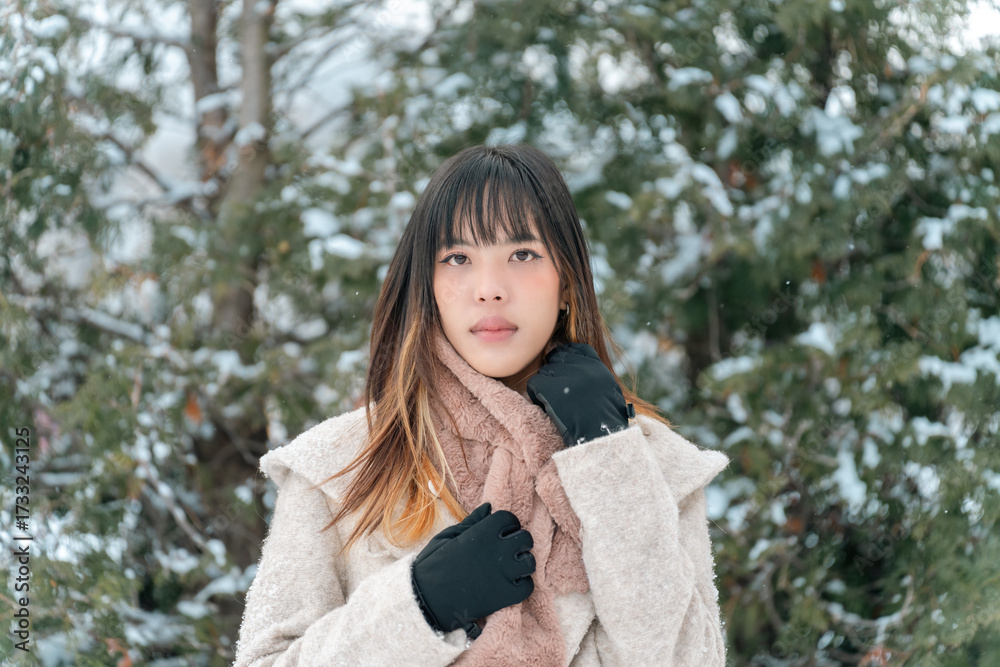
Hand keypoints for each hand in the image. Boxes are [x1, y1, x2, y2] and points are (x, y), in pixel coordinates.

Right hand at [411, 503, 534, 637]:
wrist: (427, 600)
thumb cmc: (433, 565)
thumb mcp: (448, 537)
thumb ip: (472, 522)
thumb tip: (489, 507)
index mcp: (482, 533)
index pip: (510, 518)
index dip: (507, 524)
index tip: (501, 533)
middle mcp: (497, 550)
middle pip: (525, 538)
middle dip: (519, 542)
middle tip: (508, 550)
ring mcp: (503, 573)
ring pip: (530, 562)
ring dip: (523, 563)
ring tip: (511, 568)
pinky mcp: (505, 596)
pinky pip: (527, 587)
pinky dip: (522, 586)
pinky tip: (510, 586)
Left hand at [526, 342, 631, 447]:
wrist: (597, 440)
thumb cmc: (605, 424)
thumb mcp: (610, 393)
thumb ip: (596, 379)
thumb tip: (582, 374)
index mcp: (597, 367)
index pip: (577, 349)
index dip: (567, 358)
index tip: (564, 372)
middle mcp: (581, 367)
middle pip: (558, 358)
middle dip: (555, 373)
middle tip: (557, 392)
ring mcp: (565, 375)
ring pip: (545, 371)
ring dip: (546, 386)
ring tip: (554, 404)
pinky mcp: (549, 386)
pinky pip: (534, 384)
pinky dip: (536, 395)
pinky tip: (545, 407)